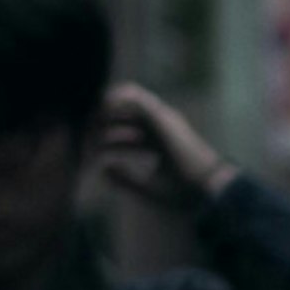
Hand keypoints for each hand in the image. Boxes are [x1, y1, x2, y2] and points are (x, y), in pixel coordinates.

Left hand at [93, 82, 231, 216]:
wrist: (207, 190)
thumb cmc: (182, 192)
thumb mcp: (146, 187)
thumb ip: (125, 178)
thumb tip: (104, 170)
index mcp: (159, 141)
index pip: (128, 130)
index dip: (107, 135)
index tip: (89, 146)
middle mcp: (160, 126)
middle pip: (126, 112)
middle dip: (102, 118)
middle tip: (83, 130)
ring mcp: (162, 118)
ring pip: (128, 98)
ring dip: (106, 107)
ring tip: (89, 121)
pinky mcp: (162, 116)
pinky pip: (134, 97)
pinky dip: (115, 102)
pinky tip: (101, 115)